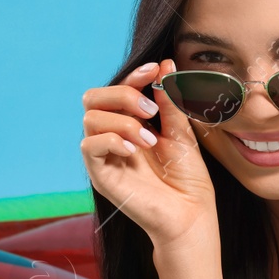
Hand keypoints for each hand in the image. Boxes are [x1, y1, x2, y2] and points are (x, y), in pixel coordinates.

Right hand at [80, 59, 217, 251]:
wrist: (190, 214)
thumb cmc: (187, 177)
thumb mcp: (181, 132)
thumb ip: (169, 101)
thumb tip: (164, 65)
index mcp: (130, 123)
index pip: (117, 89)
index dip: (133, 76)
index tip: (155, 70)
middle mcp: (112, 136)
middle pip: (93, 97)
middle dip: (122, 93)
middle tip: (151, 111)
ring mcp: (104, 155)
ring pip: (90, 118)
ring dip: (123, 121)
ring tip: (149, 139)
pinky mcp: (99, 174)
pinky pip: (89, 145)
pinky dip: (112, 140)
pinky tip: (134, 150)